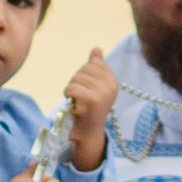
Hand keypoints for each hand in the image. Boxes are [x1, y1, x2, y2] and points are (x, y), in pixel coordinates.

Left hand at [64, 50, 117, 166]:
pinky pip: (72, 88)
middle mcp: (111, 85)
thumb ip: (96, 67)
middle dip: (77, 82)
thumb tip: (96, 49)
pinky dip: (68, 96)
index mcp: (113, 80)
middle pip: (84, 69)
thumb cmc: (89, 108)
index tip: (88, 89)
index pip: (93, 63)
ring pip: (76, 79)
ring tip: (78, 102)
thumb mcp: (96, 86)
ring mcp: (103, 93)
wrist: (88, 132)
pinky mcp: (92, 101)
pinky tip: (74, 105)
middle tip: (81, 98)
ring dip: (72, 90)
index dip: (84, 75)